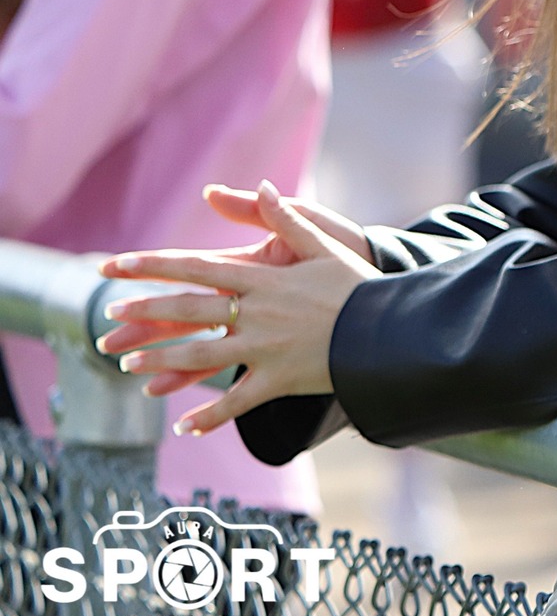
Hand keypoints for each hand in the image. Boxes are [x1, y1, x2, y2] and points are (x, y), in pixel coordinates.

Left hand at [96, 182, 378, 430]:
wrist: (389, 328)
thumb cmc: (359, 283)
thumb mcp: (325, 244)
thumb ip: (287, 220)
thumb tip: (262, 187)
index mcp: (263, 278)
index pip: (196, 267)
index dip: (153, 266)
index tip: (116, 266)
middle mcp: (256, 312)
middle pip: (189, 310)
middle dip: (146, 313)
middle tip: (109, 317)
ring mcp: (264, 347)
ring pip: (202, 356)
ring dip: (162, 360)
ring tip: (128, 367)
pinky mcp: (278, 378)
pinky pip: (237, 401)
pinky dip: (210, 416)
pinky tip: (184, 428)